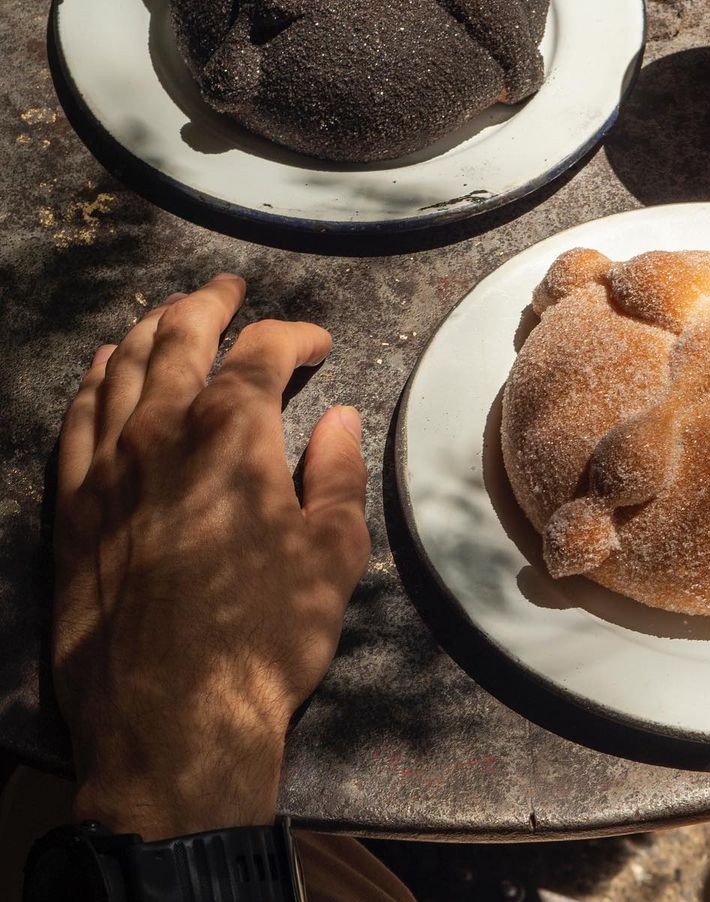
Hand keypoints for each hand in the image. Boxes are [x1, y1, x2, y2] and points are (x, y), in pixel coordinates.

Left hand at [54, 275, 369, 840]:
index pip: (261, 350)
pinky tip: (107, 369)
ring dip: (151, 329)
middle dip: (209, 301)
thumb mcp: (334, 555)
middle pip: (180, 336)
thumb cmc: (267, 637)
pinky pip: (76, 420)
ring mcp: (106, 466)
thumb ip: (337, 474)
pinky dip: (96, 381)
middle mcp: (162, 431)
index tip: (316, 343)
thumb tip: (337, 420)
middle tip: (227, 287)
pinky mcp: (70, 508)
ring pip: (122, 368)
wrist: (170, 724)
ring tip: (170, 315)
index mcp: (234, 433)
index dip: (293, 334)